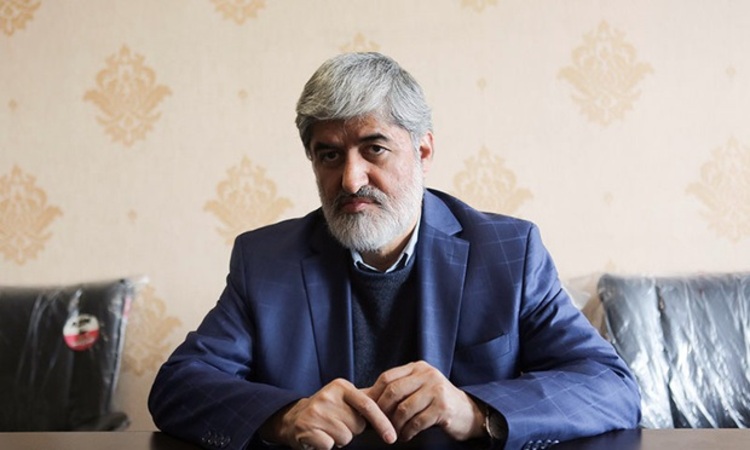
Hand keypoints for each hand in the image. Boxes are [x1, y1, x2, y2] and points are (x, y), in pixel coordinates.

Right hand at [260, 378, 395, 449]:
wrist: (293, 419)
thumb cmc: (326, 411)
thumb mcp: (344, 400)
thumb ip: (366, 401)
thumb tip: (394, 405)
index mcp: (341, 386)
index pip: (368, 406)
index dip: (382, 423)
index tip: (392, 438)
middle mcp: (328, 396)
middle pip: (357, 425)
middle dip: (351, 430)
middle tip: (337, 424)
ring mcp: (316, 412)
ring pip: (345, 438)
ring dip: (339, 439)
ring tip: (328, 430)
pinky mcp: (306, 428)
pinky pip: (330, 445)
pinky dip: (327, 446)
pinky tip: (319, 437)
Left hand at [365, 361, 484, 441]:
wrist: (468, 412)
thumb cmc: (437, 402)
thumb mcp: (419, 387)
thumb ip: (400, 388)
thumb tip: (367, 397)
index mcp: (418, 367)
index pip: (388, 377)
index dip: (375, 394)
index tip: (370, 410)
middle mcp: (427, 374)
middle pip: (393, 391)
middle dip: (383, 410)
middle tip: (380, 423)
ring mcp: (436, 390)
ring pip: (404, 409)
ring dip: (395, 425)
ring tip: (395, 432)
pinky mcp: (442, 408)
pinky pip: (416, 422)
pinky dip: (407, 432)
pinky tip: (406, 436)